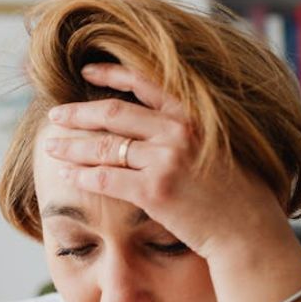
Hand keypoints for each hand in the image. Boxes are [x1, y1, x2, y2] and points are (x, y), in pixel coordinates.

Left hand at [42, 62, 290, 261]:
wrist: (249, 230)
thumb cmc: (236, 194)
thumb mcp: (219, 146)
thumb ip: (189, 130)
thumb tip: (157, 125)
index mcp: (194, 115)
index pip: (144, 82)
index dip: (110, 73)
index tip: (85, 71)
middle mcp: (178, 131)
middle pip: (113, 113)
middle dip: (78, 114)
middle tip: (55, 114)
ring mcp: (166, 160)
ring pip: (104, 146)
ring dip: (71, 146)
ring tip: (51, 146)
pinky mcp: (155, 191)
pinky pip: (106, 179)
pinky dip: (82, 176)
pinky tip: (66, 176)